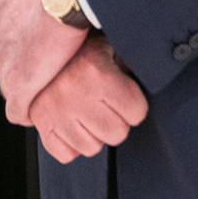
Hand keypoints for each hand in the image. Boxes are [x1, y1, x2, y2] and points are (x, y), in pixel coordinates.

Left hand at [0, 0, 87, 126]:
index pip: (2, 54)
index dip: (21, 59)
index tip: (36, 60)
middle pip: (5, 73)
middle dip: (24, 76)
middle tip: (47, 76)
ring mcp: (5, 69)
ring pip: (11, 92)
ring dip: (28, 94)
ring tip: (48, 93)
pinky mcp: (20, 86)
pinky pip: (17, 111)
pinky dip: (27, 114)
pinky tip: (38, 114)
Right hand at [31, 36, 147, 163]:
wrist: (38, 43)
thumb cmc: (80, 48)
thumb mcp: (108, 46)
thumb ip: (128, 62)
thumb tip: (159, 67)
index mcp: (96, 72)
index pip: (137, 112)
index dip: (133, 105)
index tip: (124, 95)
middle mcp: (74, 93)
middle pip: (116, 133)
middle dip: (116, 121)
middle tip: (106, 105)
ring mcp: (54, 111)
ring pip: (92, 148)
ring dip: (93, 134)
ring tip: (87, 113)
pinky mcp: (41, 124)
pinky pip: (66, 154)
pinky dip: (70, 144)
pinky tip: (71, 124)